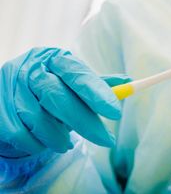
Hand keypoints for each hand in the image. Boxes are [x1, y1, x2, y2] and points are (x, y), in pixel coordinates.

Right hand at [0, 48, 130, 157]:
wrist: (9, 96)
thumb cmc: (51, 87)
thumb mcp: (73, 81)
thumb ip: (97, 83)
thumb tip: (128, 82)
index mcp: (54, 58)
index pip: (78, 74)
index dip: (97, 93)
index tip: (115, 112)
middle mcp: (30, 69)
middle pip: (59, 97)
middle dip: (85, 122)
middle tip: (106, 139)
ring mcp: (10, 88)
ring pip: (39, 119)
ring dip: (58, 137)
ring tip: (67, 143)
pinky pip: (20, 134)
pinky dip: (36, 144)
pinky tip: (44, 143)